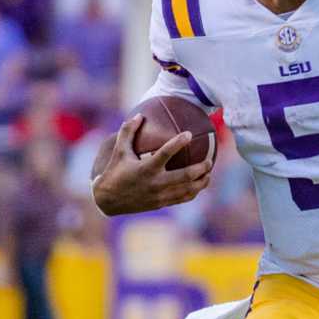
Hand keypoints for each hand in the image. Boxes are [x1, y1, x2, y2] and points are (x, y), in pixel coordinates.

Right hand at [91, 115, 213, 215]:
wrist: (108, 201)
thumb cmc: (114, 172)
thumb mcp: (119, 151)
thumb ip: (128, 132)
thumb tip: (139, 115)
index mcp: (146, 168)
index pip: (166, 153)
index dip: (178, 143)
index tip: (189, 134)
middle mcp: (155, 183)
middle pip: (185, 176)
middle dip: (201, 168)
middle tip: (209, 160)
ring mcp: (160, 195)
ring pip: (187, 190)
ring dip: (201, 182)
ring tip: (209, 173)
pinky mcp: (161, 204)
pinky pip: (182, 199)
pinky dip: (193, 192)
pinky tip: (198, 185)